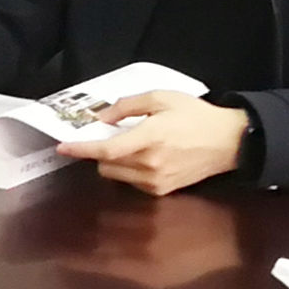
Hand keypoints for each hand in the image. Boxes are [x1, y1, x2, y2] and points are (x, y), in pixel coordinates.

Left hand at [53, 90, 249, 194]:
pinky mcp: (162, 191)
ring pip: (116, 175)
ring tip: (132, 145)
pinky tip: (145, 156)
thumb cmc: (193, 115)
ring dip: (114, 161)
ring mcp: (156, 181)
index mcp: (150, 137)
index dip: (81, 150)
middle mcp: (150, 164)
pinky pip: (132, 182)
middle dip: (100, 151)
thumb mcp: (161, 97)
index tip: (62, 147)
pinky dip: (129, 170)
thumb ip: (127, 106)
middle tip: (110, 135)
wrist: (227, 142)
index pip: (106, 151)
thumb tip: (101, 119)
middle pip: (106, 165)